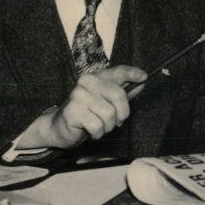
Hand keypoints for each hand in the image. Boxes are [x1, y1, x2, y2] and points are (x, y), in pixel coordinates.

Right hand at [17, 65, 147, 149]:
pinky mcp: (72, 110)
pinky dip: (97, 133)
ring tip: (98, 125)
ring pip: (109, 114)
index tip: (144, 77)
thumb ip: (124, 92)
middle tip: (115, 121)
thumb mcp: (108, 102)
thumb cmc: (88, 114)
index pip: (118, 71)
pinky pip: (97, 126)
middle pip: (119, 95)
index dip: (132, 73)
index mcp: (97, 77)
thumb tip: (142, 81)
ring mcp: (78, 95)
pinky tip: (89, 130)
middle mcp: (87, 82)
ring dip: (107, 126)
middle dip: (122, 114)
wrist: (60, 127)